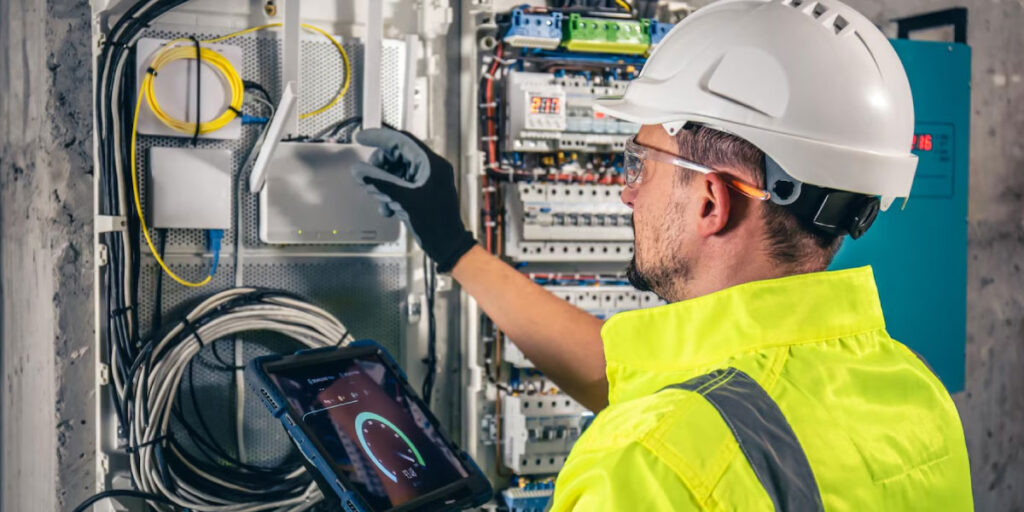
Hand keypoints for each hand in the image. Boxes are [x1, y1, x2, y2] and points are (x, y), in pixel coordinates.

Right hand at [352, 128, 476, 271]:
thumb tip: (360, 171)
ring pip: (396, 172)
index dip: (379, 138)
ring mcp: (426, 180)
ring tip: (380, 196)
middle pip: (397, 156)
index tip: (362, 137)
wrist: (446, 244)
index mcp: (431, 164)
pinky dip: (390, 194)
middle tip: (368, 177)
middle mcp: (430, 168)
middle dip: (380, 167)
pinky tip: (388, 207)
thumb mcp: (404, 199)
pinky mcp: (421, 192)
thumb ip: (380, 182)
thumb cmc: (436, 224)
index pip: (401, 141)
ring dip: (383, 184)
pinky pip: (400, 185)